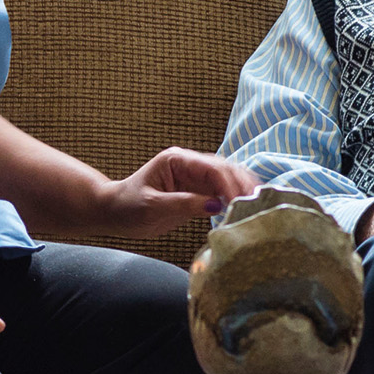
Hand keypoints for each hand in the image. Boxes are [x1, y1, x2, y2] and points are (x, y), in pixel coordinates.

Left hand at [97, 147, 260, 237]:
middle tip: (257, 202)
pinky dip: (235, 197)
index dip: (229, 183)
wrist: (115, 213)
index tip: (240, 201)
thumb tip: (216, 205)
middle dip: (242, 184)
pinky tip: (246, 206)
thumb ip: (184, 204)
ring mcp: (195, 177)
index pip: (211, 168)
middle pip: (224, 169)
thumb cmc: (128, 207)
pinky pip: (222, 191)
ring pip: (227, 178)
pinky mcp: (198, 191)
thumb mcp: (153, 207)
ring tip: (258, 204)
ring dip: (242, 188)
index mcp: (177, 160)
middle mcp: (189, 164)